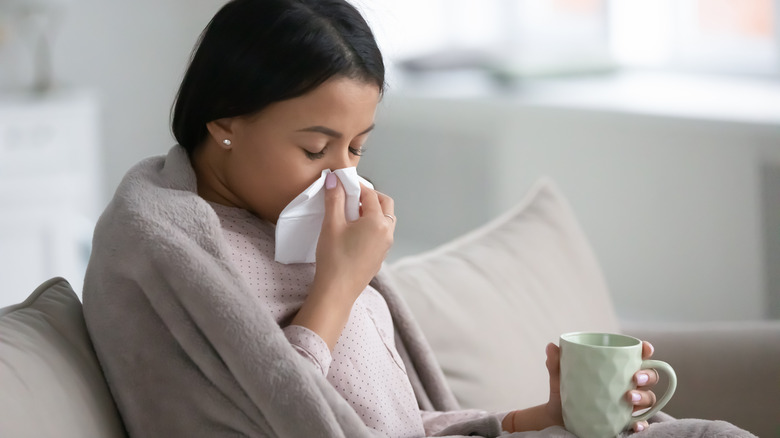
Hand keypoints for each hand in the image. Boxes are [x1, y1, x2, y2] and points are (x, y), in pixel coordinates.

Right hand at [313, 174, 394, 300]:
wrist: (337, 291)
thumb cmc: (334, 259)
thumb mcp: (331, 224)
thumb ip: (334, 199)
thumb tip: (334, 180)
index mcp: (378, 222)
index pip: (370, 194)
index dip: (356, 185)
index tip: (343, 183)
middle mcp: (387, 233)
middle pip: (385, 204)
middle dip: (370, 196)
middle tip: (350, 196)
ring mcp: (386, 246)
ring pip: (385, 220)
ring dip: (372, 211)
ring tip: (351, 214)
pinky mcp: (380, 256)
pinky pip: (381, 234)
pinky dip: (372, 226)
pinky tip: (353, 232)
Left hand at [545, 341, 658, 433]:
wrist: (558, 417)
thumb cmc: (566, 391)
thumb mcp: (560, 377)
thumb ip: (556, 363)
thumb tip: (550, 346)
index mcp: (616, 368)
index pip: (637, 357)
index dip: (646, 351)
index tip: (645, 348)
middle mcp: (627, 384)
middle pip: (649, 377)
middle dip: (647, 375)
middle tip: (636, 377)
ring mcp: (628, 404)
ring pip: (648, 398)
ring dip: (644, 397)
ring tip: (628, 397)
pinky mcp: (624, 421)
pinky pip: (640, 423)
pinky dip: (642, 424)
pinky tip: (636, 424)